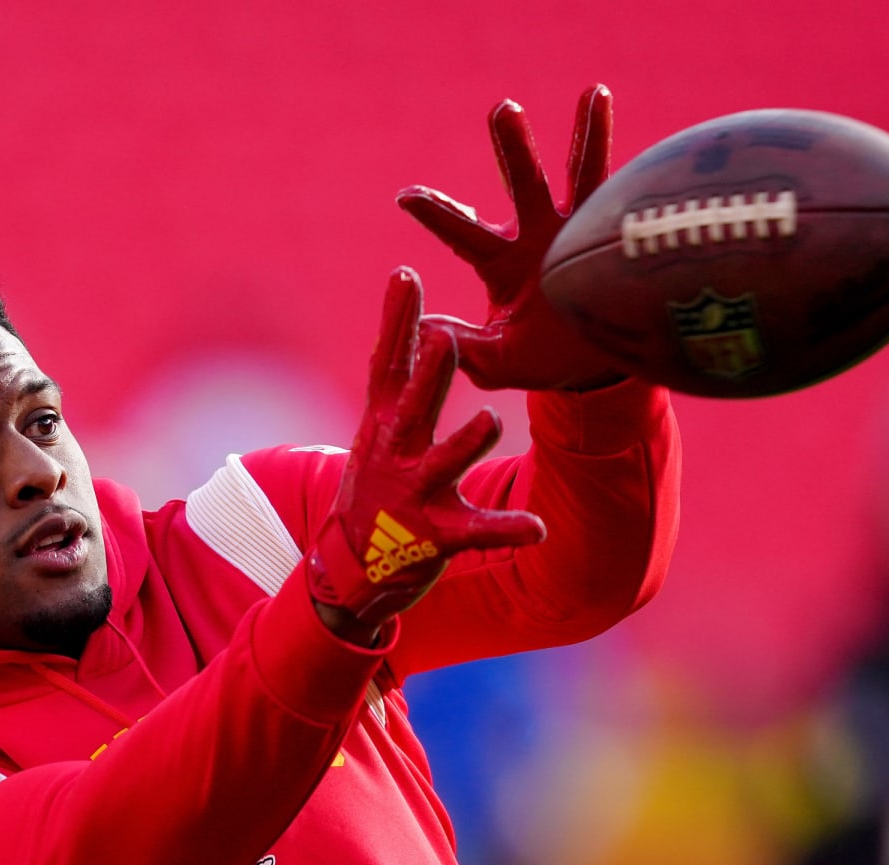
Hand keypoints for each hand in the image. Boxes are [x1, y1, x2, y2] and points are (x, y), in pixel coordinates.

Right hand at [306, 268, 546, 631]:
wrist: (351, 565)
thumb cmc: (377, 485)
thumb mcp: (380, 430)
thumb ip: (402, 378)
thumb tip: (420, 316)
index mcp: (384, 425)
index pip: (389, 366)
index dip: (397, 322)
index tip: (404, 275)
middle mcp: (396, 456)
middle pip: (413, 408)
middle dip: (428, 376)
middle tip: (444, 340)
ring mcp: (414, 496)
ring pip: (444, 464)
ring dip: (465, 443)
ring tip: (490, 420)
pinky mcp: (436, 537)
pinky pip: (478, 532)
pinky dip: (506, 530)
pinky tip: (536, 528)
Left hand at [398, 84, 627, 392]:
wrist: (598, 372)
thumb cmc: (542, 361)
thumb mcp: (497, 362)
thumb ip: (463, 347)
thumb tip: (423, 330)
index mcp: (501, 264)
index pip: (463, 232)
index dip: (437, 213)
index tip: (405, 195)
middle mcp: (537, 234)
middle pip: (523, 183)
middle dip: (513, 147)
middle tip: (504, 108)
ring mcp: (578, 230)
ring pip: (581, 174)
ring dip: (586, 135)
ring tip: (593, 93)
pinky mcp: (614, 236)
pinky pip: (626, 196)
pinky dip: (638, 167)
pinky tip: (653, 136)